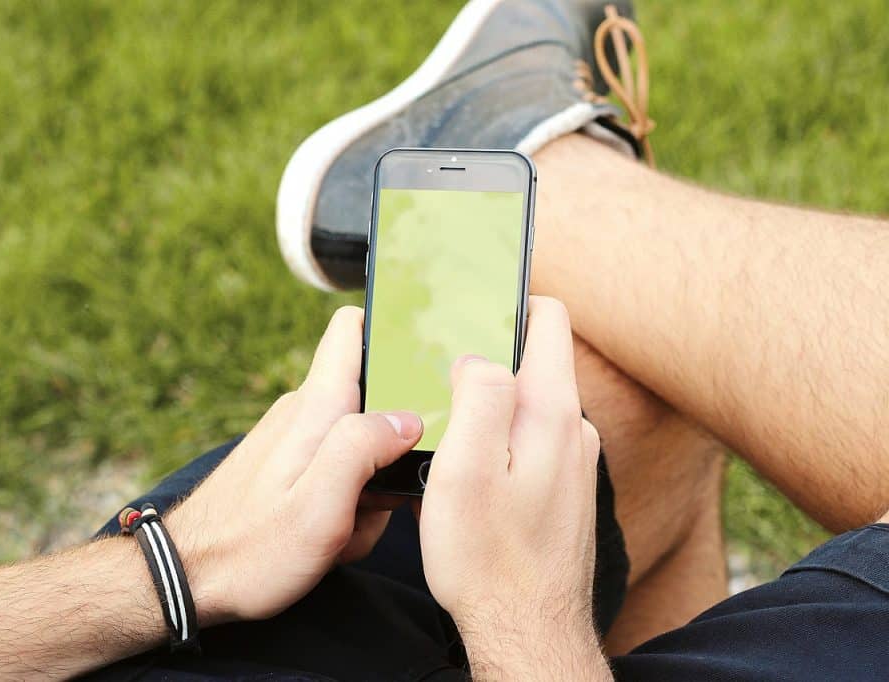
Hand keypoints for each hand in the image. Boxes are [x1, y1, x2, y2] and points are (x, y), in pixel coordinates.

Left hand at [167, 306, 420, 624]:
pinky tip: (329, 536)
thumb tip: (407, 418)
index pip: (352, 328)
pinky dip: (344, 504)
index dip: (389, 331)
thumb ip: (363, 449)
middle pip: (374, 402)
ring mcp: (295, 438)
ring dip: (367, 489)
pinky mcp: (288, 465)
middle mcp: (304, 411)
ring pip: (360, 446)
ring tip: (342, 529)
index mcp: (316, 407)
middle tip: (375, 497)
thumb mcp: (319, 507)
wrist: (189, 580)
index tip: (421, 364)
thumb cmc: (253, 551)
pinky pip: (338, 472)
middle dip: (392, 447)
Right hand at [419, 296, 607, 678]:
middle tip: (437, 377)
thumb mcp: (467, 467)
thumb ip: (479, 395)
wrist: (527, 631)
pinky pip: (530, 440)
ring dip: (490, 403)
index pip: (546, 318)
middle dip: (487, 356)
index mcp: (552, 411)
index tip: (467, 305)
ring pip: (528, 404)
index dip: (507, 300)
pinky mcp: (565, 490)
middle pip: (532, 360)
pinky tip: (471, 471)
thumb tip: (476, 356)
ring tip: (447, 428)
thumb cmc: (488, 557)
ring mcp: (573, 461)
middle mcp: (574, 430)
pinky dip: (501, 439)